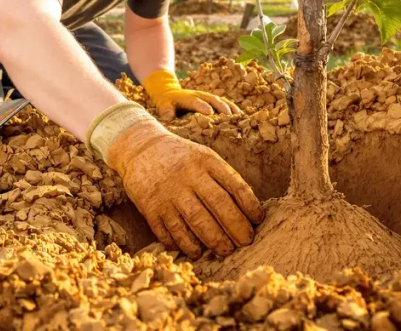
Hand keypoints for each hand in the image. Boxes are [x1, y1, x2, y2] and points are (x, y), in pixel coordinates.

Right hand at [105, 119, 263, 258]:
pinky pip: (171, 232)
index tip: (258, 220)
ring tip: (225, 251)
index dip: (250, 205)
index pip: (234, 185)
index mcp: (206, 161)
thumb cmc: (181, 158)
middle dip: (235, 228)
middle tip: (245, 243)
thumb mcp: (204, 157)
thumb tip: (248, 210)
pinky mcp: (150, 208)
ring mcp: (168, 193)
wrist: (141, 149)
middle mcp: (188, 176)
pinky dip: (185, 244)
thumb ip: (224, 178)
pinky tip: (196, 251)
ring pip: (196, 222)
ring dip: (213, 240)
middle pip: (217, 206)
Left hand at [143, 69, 241, 119]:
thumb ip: (165, 110)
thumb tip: (168, 117)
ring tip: (238, 116)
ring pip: (221, 100)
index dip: (203, 106)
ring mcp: (207, 97)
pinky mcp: (212, 100)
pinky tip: (240, 116)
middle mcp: (200, 95)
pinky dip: (232, 108)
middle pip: (212, 100)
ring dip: (230, 108)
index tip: (210, 113)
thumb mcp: (162, 105)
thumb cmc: (166, 102)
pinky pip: (224, 103)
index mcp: (188, 97)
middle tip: (229, 116)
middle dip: (221, 107)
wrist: (169, 91)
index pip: (196, 102)